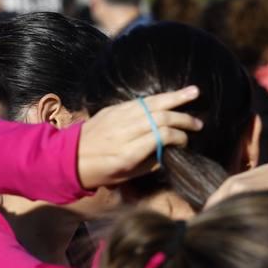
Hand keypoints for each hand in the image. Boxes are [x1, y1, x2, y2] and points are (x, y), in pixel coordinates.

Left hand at [76, 87, 201, 189]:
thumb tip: (172, 148)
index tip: (186, 143)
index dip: (179, 137)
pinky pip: (140, 101)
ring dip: (175, 98)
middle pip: (160, 117)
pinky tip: (172, 95)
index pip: (162, 136)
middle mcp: (124, 131)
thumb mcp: (129, 175)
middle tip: (199, 123)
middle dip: (183, 118)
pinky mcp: (113, 109)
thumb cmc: (102, 172)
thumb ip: (153, 161)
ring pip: (151, 104)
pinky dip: (158, 97)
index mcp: (128, 152)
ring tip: (195, 92)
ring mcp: (117, 117)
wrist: (69, 158)